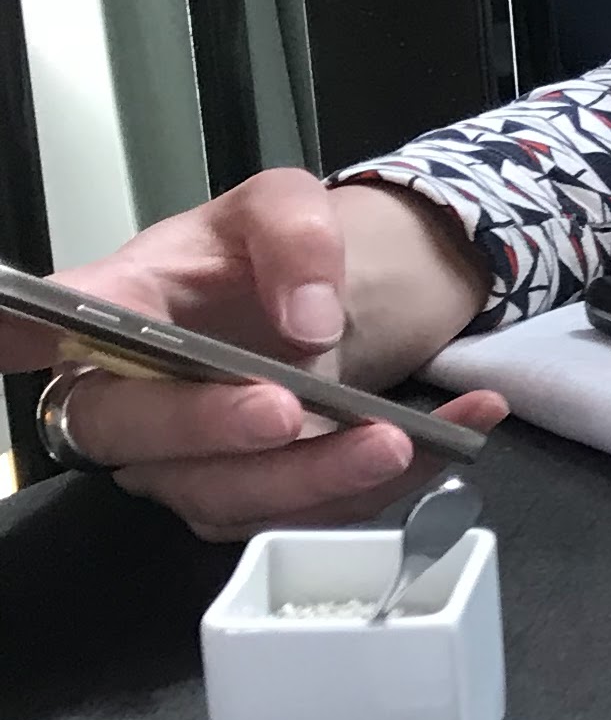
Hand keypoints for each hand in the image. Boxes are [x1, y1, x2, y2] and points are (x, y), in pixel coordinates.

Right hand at [1, 170, 503, 537]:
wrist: (328, 302)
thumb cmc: (269, 253)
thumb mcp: (286, 205)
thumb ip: (293, 235)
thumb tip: (305, 319)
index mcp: (116, 303)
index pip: (36, 324)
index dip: (14, 333)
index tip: (9, 330)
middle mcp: (129, 394)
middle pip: (133, 436)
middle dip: (210, 432)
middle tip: (287, 410)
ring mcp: (182, 460)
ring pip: (223, 496)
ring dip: (314, 478)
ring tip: (396, 440)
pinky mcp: (247, 501)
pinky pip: (302, 515)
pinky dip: (386, 487)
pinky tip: (457, 440)